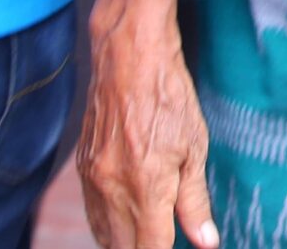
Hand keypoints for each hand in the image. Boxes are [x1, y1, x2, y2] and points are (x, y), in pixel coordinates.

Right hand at [78, 0, 216, 248]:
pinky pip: (91, 211)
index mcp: (146, 187)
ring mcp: (92, 179)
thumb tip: (205, 241)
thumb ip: (195, 201)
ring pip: (103, 234)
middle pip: (122, 247)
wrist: (128, 56)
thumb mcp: (195, 147)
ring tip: (147, 234)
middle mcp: (112, 189)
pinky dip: (107, 224)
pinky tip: (124, 220)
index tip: (177, 247)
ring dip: (123, 242)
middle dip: (143, 248)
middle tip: (164, 237)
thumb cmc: (168, 96)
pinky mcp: (81, 167)